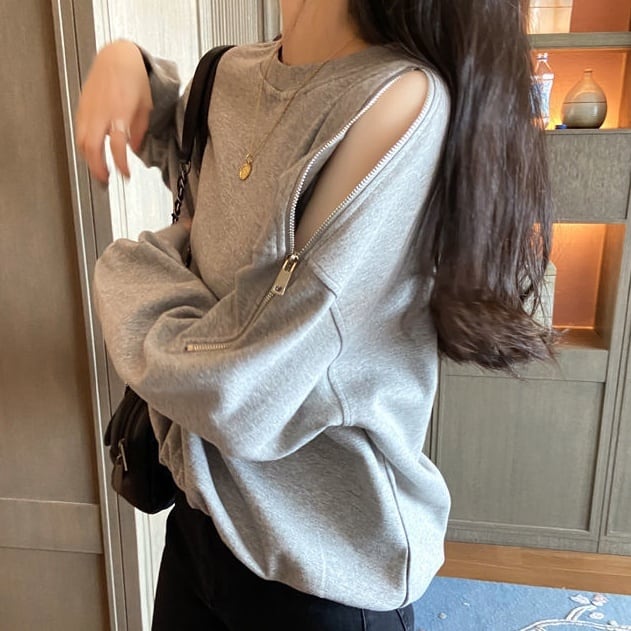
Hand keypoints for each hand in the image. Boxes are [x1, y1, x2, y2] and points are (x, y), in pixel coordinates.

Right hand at [76, 40, 152, 182]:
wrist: (117, 57)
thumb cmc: (134, 78)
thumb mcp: (146, 107)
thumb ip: (140, 130)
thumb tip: (135, 148)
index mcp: (119, 113)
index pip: (117, 146)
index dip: (120, 164)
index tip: (125, 175)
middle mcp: (101, 113)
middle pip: (92, 147)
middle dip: (97, 168)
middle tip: (105, 182)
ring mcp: (88, 110)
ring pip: (81, 141)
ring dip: (88, 160)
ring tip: (98, 171)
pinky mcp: (82, 108)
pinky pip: (79, 131)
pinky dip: (84, 146)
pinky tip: (91, 153)